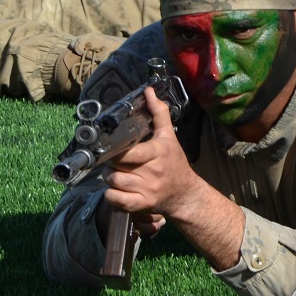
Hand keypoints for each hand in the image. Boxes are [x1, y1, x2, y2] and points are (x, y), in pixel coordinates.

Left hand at [101, 88, 246, 270]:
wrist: (185, 193)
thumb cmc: (175, 162)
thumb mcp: (169, 137)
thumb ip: (159, 113)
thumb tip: (148, 90)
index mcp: (158, 152)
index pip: (131, 152)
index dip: (116, 150)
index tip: (112, 146)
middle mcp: (152, 172)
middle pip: (117, 165)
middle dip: (111, 161)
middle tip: (112, 159)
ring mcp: (147, 190)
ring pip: (114, 181)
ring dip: (109, 177)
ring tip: (114, 172)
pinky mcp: (142, 205)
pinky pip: (116, 200)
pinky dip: (111, 195)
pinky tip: (115, 189)